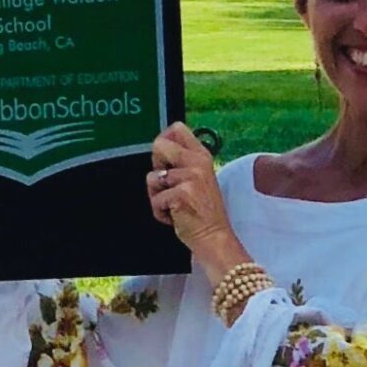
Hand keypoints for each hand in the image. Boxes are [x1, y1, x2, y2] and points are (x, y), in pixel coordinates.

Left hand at [146, 123, 246, 272]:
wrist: (214, 238)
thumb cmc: (203, 212)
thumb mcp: (198, 178)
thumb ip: (183, 161)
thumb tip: (160, 145)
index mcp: (202, 156)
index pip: (177, 128)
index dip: (164, 140)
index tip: (165, 159)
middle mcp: (197, 162)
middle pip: (159, 145)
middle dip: (156, 167)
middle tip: (170, 186)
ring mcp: (190, 177)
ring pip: (151, 178)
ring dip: (157, 196)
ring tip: (175, 205)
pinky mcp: (181, 194)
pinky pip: (155, 200)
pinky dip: (160, 212)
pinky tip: (176, 216)